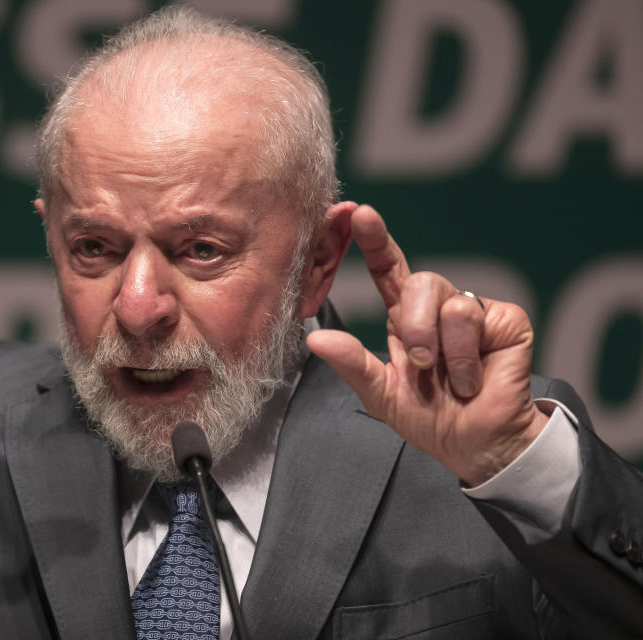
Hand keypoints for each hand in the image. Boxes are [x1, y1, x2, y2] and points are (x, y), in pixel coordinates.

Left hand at [307, 203, 547, 485]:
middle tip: (421, 364)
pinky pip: (474, 317)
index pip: (387, 269)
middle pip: (420, 280)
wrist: (474, 444)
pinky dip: (466, 357)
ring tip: (451, 379)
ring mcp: (473, 311)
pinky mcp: (505, 320)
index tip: (359, 214)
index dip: (376, 240)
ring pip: (448, 300)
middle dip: (414, 326)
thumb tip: (314, 340)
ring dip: (442, 349)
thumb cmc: (429, 417)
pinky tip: (474, 379)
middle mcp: (437, 307)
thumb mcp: (380, 394)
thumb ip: (351, 364)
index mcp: (404, 317)